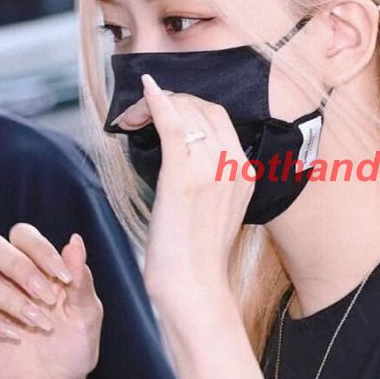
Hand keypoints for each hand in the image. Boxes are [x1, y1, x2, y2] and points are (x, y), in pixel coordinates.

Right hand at [0, 224, 102, 378]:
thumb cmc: (72, 347)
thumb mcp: (86, 314)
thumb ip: (80, 279)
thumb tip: (75, 241)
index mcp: (34, 267)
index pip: (22, 235)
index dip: (40, 249)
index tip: (64, 278)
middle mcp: (6, 279)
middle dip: (19, 267)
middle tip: (46, 296)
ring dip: (12, 300)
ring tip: (39, 324)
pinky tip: (16, 336)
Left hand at [130, 72, 253, 307]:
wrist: (194, 286)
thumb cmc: (198, 254)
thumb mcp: (219, 209)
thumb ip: (212, 178)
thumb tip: (183, 153)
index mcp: (246, 170)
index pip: (218, 118)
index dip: (187, 106)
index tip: (162, 112)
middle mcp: (234, 163)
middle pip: (203, 108)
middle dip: (171, 101)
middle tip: (140, 114)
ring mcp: (211, 168)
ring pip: (185, 113)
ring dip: (154, 106)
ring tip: (132, 117)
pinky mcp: (183, 177)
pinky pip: (173, 126)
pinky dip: (157, 104)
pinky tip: (145, 92)